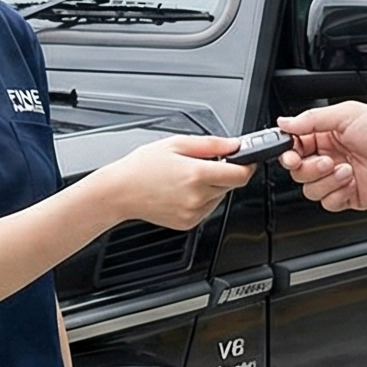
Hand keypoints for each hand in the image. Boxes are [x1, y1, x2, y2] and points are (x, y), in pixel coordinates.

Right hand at [92, 136, 251, 230]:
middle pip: (231, 185)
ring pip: (220, 197)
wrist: (120, 192)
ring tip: (187, 177)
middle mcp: (198, 197)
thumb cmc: (142, 167)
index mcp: (197, 175)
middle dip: (224, 173)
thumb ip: (211, 144)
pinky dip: (202, 199)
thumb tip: (234, 145)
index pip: (241, 175)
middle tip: (203, 164)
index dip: (246, 165)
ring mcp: (193, 212)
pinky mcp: (188, 223)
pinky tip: (182, 190)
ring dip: (212, 186)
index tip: (245, 159)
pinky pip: (207, 208)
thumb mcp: (176, 144)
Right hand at [274, 103, 366, 211]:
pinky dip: (336, 194)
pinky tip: (352, 182)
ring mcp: (339, 178)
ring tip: (347, 169)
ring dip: (325, 180)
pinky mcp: (349, 196)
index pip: (295, 145)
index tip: (291, 154)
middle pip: (298, 171)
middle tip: (326, 161)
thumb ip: (311, 119)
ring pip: (310, 189)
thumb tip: (284, 123)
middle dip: (308, 168)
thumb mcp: (347, 114)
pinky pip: (328, 203)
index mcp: (327, 135)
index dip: (288, 152)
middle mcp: (330, 156)